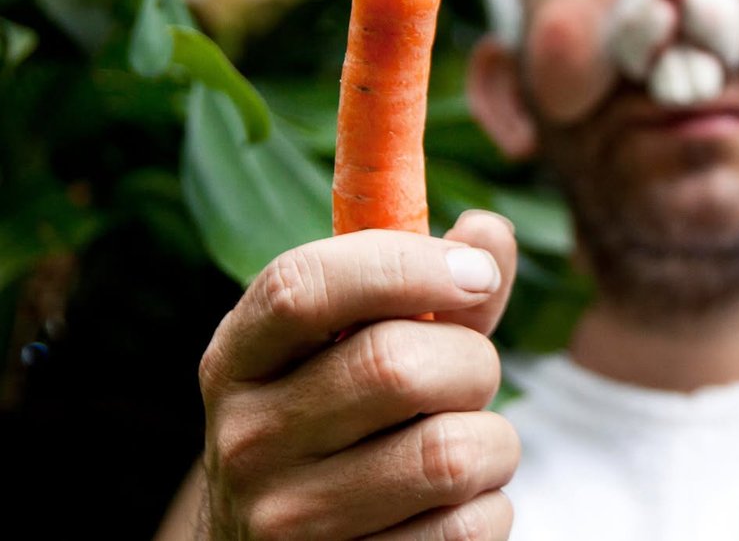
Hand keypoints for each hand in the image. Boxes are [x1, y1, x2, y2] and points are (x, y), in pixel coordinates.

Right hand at [196, 211, 520, 539]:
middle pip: (396, 365)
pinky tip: (453, 506)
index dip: (406, 266)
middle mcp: (246, 441)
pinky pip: (466, 528)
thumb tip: (487, 234)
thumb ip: (430, 287)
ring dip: (493, 443)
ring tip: (468, 447)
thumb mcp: (358, 346)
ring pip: (448, 453)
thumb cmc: (343, 423)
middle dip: (472, 362)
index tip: (476, 273)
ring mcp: (286, 522)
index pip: (303, 287)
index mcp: (239, 359)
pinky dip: (489, 508)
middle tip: (469, 379)